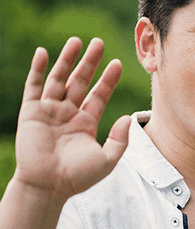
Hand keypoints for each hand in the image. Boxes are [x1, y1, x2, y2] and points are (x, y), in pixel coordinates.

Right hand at [15, 37, 129, 201]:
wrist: (48, 187)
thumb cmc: (77, 178)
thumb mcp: (106, 160)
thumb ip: (119, 140)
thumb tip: (129, 118)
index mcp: (86, 123)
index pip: (99, 95)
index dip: (108, 79)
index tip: (117, 63)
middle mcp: (68, 114)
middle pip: (81, 81)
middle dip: (90, 62)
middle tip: (99, 43)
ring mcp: (49, 111)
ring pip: (59, 79)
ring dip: (67, 60)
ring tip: (77, 41)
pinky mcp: (31, 112)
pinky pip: (34, 86)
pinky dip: (38, 69)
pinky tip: (44, 52)